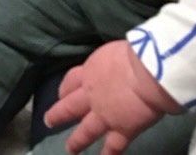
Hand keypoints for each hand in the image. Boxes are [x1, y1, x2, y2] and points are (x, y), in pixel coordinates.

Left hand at [44, 41, 179, 154]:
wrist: (147, 71)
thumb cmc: (134, 53)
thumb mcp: (113, 52)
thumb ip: (109, 64)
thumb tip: (115, 66)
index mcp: (90, 71)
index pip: (71, 81)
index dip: (65, 89)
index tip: (61, 94)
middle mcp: (92, 95)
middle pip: (70, 106)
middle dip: (58, 114)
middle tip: (48, 121)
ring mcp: (104, 115)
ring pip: (86, 131)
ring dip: (77, 141)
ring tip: (70, 149)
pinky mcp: (122, 130)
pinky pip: (113, 146)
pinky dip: (109, 154)